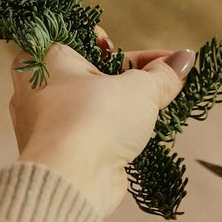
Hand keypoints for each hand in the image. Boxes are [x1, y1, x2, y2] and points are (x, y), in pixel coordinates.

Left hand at [10, 30, 194, 216]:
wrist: (73, 180)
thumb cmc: (94, 118)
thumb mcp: (138, 87)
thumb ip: (161, 74)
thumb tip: (184, 59)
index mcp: (43, 58)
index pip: (85, 40)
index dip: (122, 47)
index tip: (155, 56)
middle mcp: (37, 89)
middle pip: (93, 74)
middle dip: (132, 76)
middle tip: (166, 75)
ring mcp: (47, 123)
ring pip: (95, 105)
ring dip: (128, 105)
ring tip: (162, 100)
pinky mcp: (62, 151)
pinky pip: (94, 131)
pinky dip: (117, 130)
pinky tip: (144, 131)